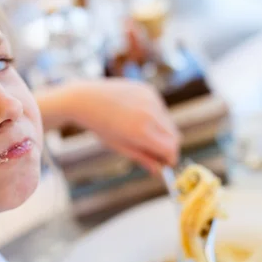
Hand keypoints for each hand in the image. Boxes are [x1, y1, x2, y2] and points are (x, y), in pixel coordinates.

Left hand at [60, 80, 180, 171]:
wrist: (87, 98)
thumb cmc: (101, 126)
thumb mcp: (120, 146)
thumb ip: (142, 158)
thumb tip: (159, 170)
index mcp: (141, 132)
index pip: (171, 148)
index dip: (170, 157)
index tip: (166, 162)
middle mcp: (150, 114)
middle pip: (174, 136)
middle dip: (168, 145)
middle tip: (156, 151)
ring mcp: (151, 100)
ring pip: (169, 122)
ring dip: (161, 130)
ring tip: (139, 130)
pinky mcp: (149, 90)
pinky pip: (161, 108)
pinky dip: (156, 116)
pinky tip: (137, 115)